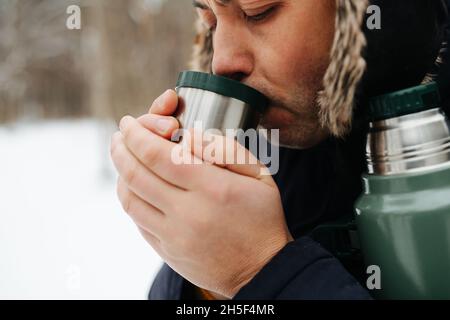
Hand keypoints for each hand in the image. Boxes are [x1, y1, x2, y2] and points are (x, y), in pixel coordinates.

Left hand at [110, 90, 292, 298]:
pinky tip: (131, 182)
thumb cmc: (262, 217)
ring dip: (120, 170)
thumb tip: (186, 136)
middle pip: (137, 173)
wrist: (261, 269)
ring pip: (130, 197)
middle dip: (122, 147)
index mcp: (213, 188)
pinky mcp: (166, 250)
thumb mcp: (258, 175)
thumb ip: (224, 149)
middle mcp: (188, 212)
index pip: (158, 154)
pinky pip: (137, 219)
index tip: (130, 122)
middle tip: (120, 133)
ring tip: (121, 152)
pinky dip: (128, 195)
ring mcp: (173, 235)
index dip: (137, 134)